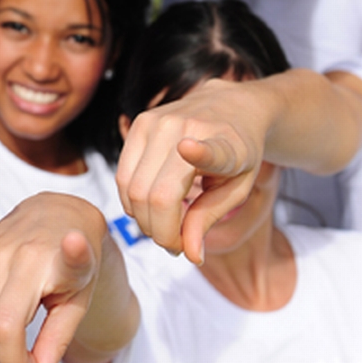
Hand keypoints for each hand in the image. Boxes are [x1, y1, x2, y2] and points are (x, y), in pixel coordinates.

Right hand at [0, 193, 105, 362]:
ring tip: (11, 337)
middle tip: (29, 356)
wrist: (58, 215)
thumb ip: (56, 343)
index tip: (73, 245)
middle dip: (10, 358)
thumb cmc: (72, 263)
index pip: (26, 306)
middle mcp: (12, 253)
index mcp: (47, 262)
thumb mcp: (76, 301)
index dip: (53, 279)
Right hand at [115, 78, 266, 264]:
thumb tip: (190, 255)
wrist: (232, 107)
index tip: (187, 148)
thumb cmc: (238, 153)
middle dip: (160, 232)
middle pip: (152, 195)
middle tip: (177, 245)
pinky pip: (122, 177)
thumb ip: (209, 218)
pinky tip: (154, 206)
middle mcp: (184, 127)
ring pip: (130, 189)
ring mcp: (155, 122)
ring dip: (144, 220)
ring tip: (166, 227)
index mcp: (223, 143)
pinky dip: (133, 202)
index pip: (209, 150)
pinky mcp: (138, 123)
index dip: (199, 153)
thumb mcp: (237, 189)